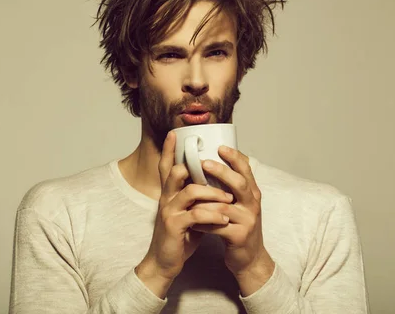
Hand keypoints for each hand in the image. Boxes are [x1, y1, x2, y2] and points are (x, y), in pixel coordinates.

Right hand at [136, 131, 233, 297]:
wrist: (164, 262)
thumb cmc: (180, 236)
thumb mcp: (189, 212)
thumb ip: (198, 198)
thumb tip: (217, 185)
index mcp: (169, 193)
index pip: (166, 166)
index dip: (168, 149)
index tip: (174, 133)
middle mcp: (166, 198)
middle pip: (175, 171)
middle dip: (197, 166)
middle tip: (217, 166)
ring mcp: (168, 211)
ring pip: (190, 191)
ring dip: (213, 193)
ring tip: (229, 199)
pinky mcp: (173, 226)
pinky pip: (195, 215)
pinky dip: (212, 215)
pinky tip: (223, 219)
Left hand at [191, 146, 274, 294]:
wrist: (249, 258)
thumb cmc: (239, 225)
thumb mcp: (240, 203)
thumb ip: (230, 186)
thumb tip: (212, 160)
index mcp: (252, 193)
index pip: (246, 170)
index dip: (235, 157)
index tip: (220, 146)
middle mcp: (253, 204)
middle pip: (239, 184)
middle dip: (222, 172)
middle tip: (204, 162)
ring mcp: (248, 221)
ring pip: (224, 206)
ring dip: (204, 199)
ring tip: (188, 192)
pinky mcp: (239, 236)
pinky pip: (217, 226)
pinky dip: (203, 223)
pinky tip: (191, 220)